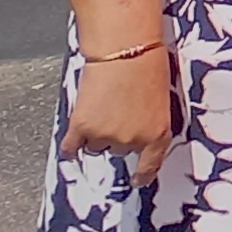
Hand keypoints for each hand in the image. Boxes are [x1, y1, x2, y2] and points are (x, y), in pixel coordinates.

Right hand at [62, 50, 171, 183]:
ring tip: (103, 105)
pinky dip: (71, 145)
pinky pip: (72, 148)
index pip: (150, 165)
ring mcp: (106, 136)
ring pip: (96, 145)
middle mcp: (133, 141)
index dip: (143, 175)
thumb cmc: (149, 65)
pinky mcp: (82, 129)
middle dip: (119, 134)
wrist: (126, 50)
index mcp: (159, 133)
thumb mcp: (161, 99)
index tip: (138, 181)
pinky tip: (72, 141)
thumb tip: (135, 133)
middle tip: (119, 109)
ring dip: (96, 132)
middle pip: (120, 149)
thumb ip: (148, 121)